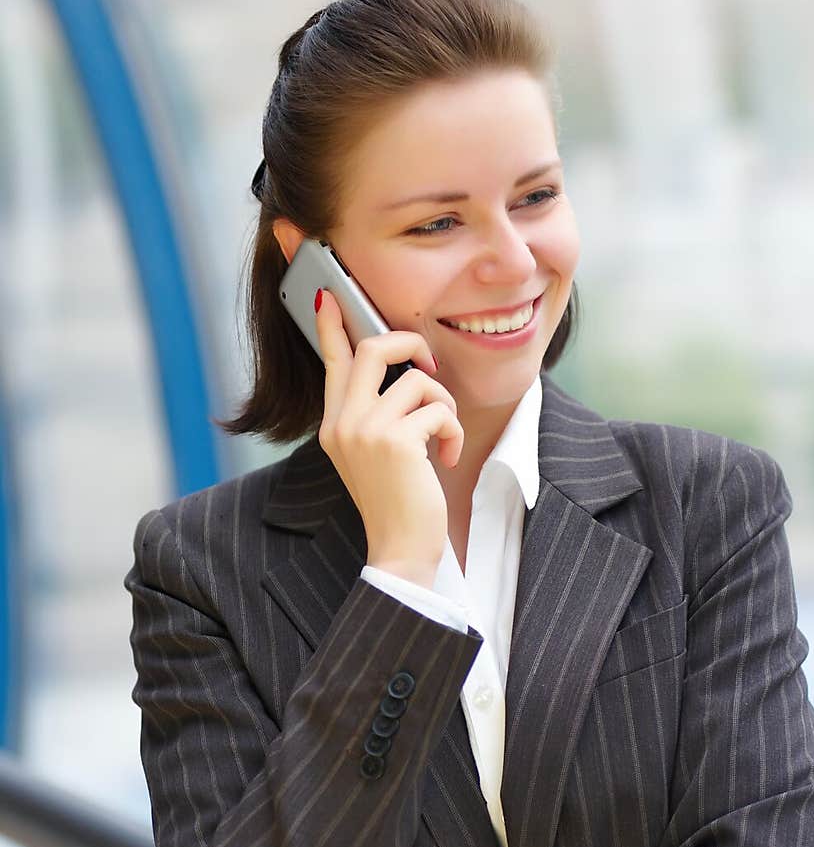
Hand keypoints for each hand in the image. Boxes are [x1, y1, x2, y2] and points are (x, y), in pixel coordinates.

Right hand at [315, 286, 462, 587]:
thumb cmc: (395, 505)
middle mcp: (343, 422)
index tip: (328, 295)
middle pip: (375, 348)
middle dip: (412, 345)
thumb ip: (375, 415)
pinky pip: (438, 410)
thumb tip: (402, 375)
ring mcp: (366, 430)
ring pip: (418, 381)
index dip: (332, 326)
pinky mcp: (395, 441)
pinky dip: (452, 433)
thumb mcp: (374, 456)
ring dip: (444, 407)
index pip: (332, 361)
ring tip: (443, 439)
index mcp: (334, 424)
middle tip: (430, 364)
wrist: (398, 551)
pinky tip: (446, 459)